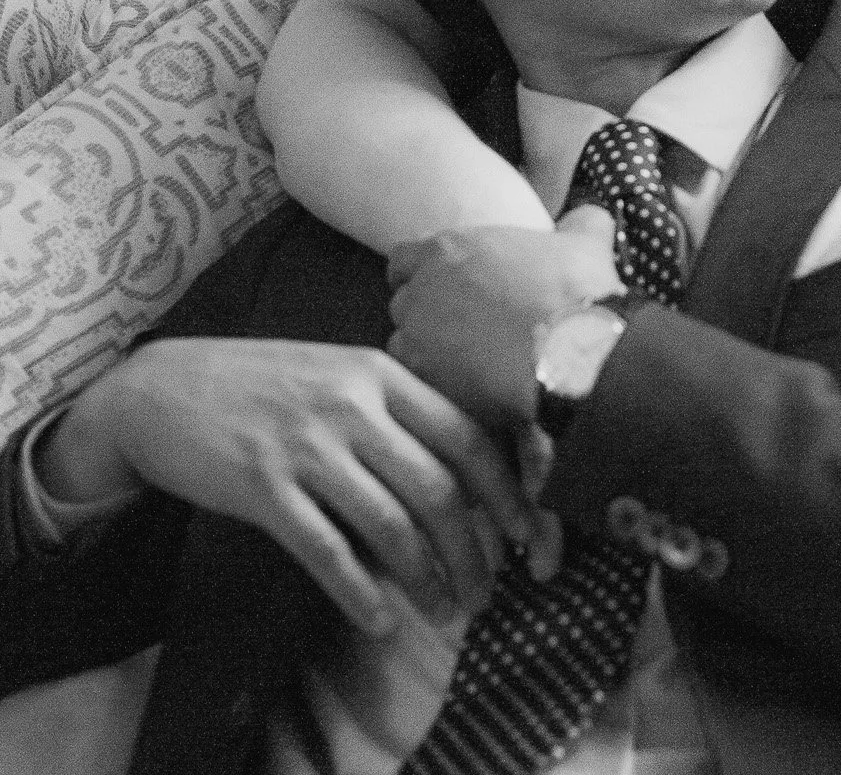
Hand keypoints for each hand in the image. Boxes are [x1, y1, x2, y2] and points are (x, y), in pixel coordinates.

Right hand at [38, 337, 541, 634]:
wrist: (165, 387)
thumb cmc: (264, 383)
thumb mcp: (339, 372)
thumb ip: (394, 408)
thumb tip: (458, 471)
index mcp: (380, 374)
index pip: (465, 434)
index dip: (503, 491)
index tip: (524, 535)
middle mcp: (352, 405)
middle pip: (438, 487)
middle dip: (472, 551)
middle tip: (483, 594)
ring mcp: (307, 445)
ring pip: (390, 522)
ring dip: (423, 579)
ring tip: (442, 614)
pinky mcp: (264, 486)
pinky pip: (324, 548)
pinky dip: (357, 590)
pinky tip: (377, 619)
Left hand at [386, 216, 623, 432]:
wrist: (571, 353)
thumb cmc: (573, 292)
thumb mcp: (585, 242)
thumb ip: (579, 223)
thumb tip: (587, 217)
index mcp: (449, 249)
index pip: (403, 258)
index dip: (421, 271)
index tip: (444, 285)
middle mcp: (422, 291)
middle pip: (403, 302)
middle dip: (426, 313)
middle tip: (461, 325)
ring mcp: (419, 340)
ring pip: (405, 346)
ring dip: (427, 352)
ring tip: (464, 362)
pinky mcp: (428, 382)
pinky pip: (417, 384)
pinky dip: (437, 385)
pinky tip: (467, 388)